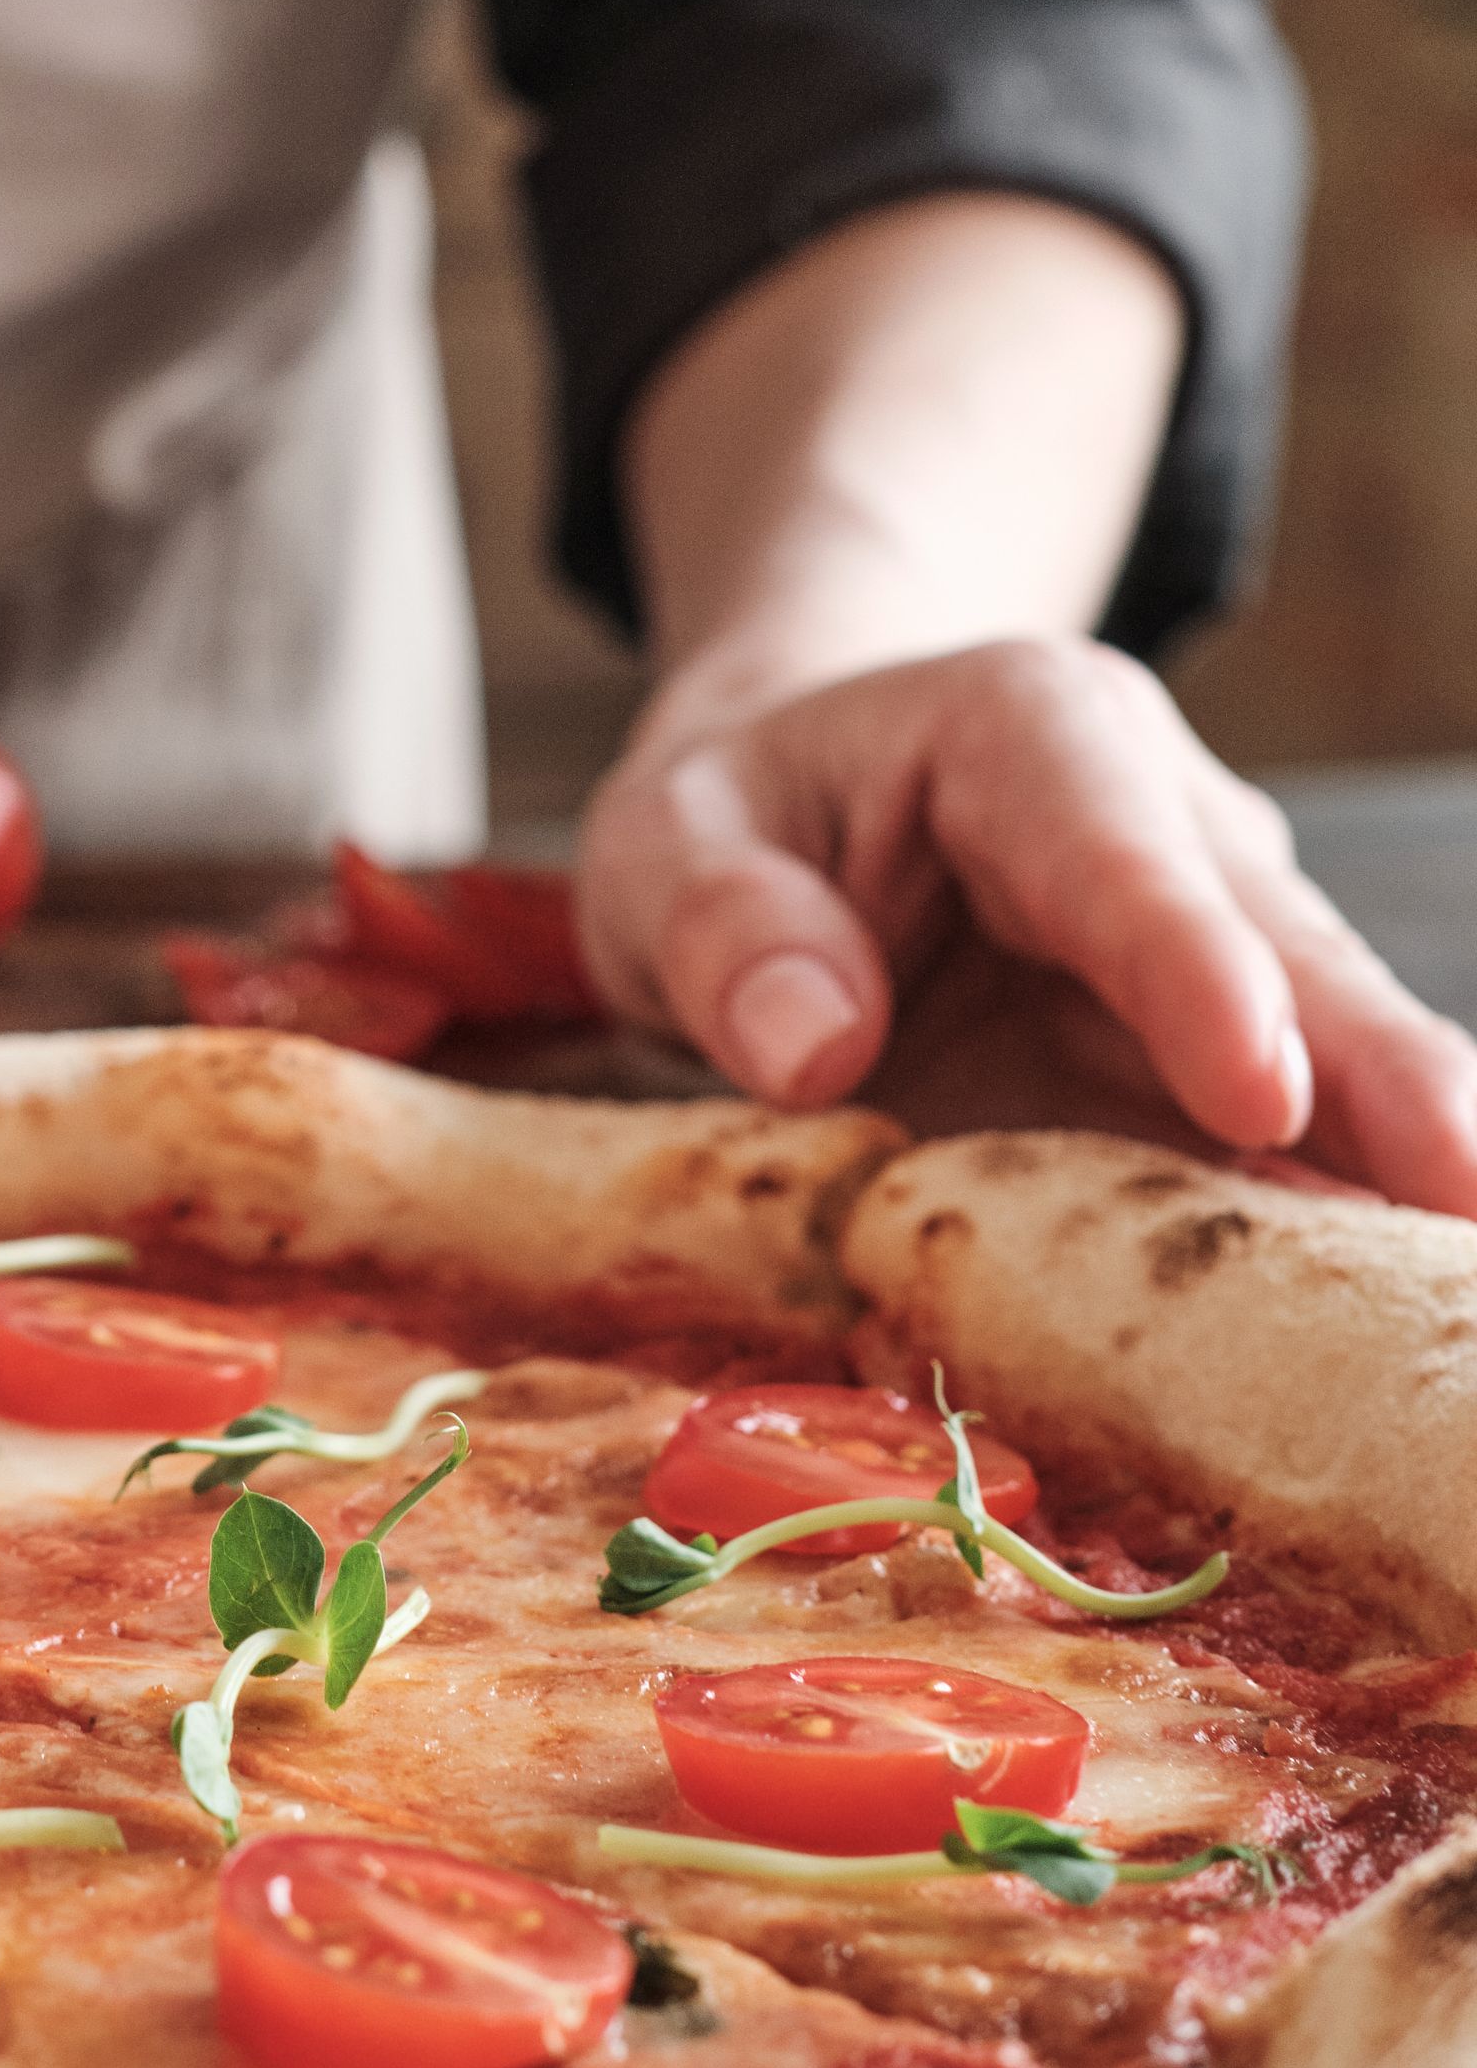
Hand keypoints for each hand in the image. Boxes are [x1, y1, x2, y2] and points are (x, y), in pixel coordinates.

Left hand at [576, 636, 1476, 1212]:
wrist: (806, 808)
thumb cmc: (745, 816)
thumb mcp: (669, 836)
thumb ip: (722, 923)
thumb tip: (813, 1045)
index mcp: (1030, 738)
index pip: (1121, 857)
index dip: (1196, 974)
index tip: (1262, 1088)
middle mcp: (1168, 837)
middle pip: (1289, 959)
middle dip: (1385, 1081)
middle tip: (1464, 1192)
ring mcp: (1215, 962)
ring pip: (1331, 1069)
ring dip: (1397, 1177)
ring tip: (1444, 1298)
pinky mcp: (1216, 1078)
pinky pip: (1290, 1161)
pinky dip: (1337, 1240)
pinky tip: (1381, 1328)